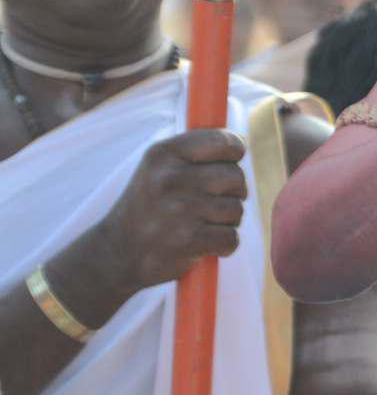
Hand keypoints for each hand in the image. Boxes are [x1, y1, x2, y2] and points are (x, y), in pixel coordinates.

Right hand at [81, 126, 248, 304]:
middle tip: (210, 204)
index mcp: (163, 153)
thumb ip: (194, 154)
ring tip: (201, 225)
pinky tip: (202, 244)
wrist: (118, 252)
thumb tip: (240, 143)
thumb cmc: (149, 208)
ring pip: (236, 209)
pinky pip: (231, 238)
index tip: (228, 164)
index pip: (224, 141)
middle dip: (233, 193)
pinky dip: (224, 246)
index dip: (235, 153)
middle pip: (236, 177)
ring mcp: (179, 209)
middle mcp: (170, 177)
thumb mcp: (158, 169)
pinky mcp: (188, 239)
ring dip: (227, 222)